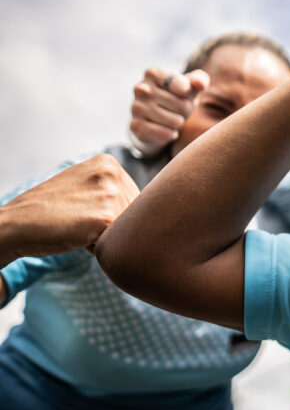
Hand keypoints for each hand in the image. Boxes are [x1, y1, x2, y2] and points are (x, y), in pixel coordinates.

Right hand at [0, 154, 139, 261]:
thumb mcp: (85, 187)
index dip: (111, 214)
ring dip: (106, 237)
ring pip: (127, 229)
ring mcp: (110, 194)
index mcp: (109, 162)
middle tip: (78, 221)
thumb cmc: (50, 212)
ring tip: (78, 227)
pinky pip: (118, 242)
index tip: (83, 209)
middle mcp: (113, 173)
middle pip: (135, 214)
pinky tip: (78, 236)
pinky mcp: (106, 218)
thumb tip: (154, 204)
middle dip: (111, 226)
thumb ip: (115, 189)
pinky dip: (99, 247)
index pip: (135, 199)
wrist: (16, 225)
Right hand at [129, 69, 209, 155]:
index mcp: (153, 74)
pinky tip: (165, 129)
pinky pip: (165, 133)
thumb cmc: (176, 98)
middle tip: (177, 110)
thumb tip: (200, 83)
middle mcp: (141, 88)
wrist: (155, 119)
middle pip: (182, 106)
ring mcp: (136, 107)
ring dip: (178, 123)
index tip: (183, 94)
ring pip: (175, 121)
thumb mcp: (189, 87)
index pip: (185, 88)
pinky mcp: (136, 126)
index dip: (189, 96)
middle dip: (185, 111)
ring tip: (171, 118)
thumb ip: (199, 80)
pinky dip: (171, 134)